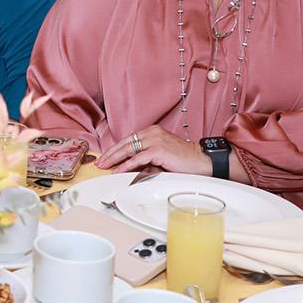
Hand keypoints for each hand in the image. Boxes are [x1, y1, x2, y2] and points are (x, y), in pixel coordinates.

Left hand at [96, 125, 210, 176]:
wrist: (203, 160)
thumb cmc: (185, 160)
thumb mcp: (161, 156)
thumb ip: (146, 158)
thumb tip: (130, 167)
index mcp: (152, 131)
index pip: (129, 140)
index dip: (116, 149)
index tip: (106, 157)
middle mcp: (152, 132)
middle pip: (125, 143)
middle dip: (110, 154)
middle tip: (100, 162)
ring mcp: (154, 140)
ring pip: (128, 149)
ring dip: (114, 159)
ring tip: (104, 167)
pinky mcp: (157, 149)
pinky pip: (137, 158)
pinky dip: (125, 166)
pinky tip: (117, 171)